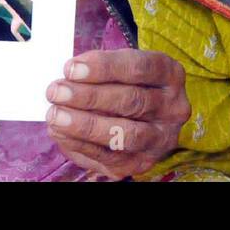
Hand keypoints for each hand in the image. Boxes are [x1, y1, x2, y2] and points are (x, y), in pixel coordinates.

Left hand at [46, 49, 190, 179]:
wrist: (145, 119)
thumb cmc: (128, 85)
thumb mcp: (122, 69)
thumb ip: (100, 69)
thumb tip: (69, 75)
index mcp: (170, 74)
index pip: (140, 68)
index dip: (104, 67)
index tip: (72, 68)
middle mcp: (173, 107)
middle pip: (132, 100)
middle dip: (89, 96)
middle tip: (56, 91)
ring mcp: (160, 138)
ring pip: (124, 133)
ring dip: (84, 124)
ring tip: (56, 114)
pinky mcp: (142, 162)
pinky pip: (110, 157)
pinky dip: (81, 144)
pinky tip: (61, 133)